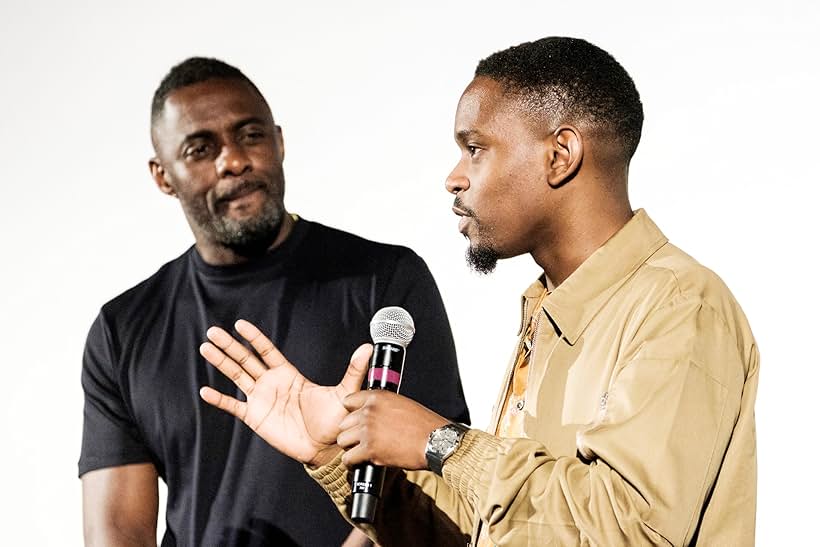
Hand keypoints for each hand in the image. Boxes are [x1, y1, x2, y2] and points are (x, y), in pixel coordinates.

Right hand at [199, 319, 371, 466]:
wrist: (326, 447)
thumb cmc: (335, 420)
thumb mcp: (345, 392)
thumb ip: (354, 369)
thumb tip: (369, 348)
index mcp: (288, 374)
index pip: (266, 351)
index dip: (253, 337)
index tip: (239, 324)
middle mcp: (271, 383)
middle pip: (245, 360)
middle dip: (229, 346)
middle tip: (212, 332)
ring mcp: (261, 399)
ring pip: (237, 376)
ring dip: (221, 364)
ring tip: (205, 348)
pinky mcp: (256, 418)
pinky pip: (233, 406)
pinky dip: (220, 399)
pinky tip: (205, 391)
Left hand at [337, 391, 449, 469]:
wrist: (435, 441)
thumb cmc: (424, 425)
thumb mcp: (402, 404)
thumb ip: (384, 406)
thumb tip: (375, 412)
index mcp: (377, 397)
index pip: (348, 401)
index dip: (352, 413)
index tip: (356, 420)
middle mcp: (369, 411)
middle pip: (343, 423)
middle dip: (351, 432)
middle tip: (361, 440)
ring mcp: (368, 430)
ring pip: (343, 440)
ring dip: (351, 448)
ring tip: (360, 452)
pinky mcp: (369, 449)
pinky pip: (348, 458)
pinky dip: (352, 463)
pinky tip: (359, 462)